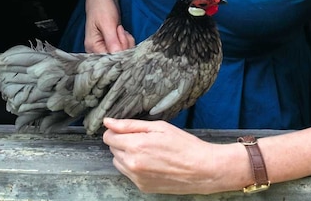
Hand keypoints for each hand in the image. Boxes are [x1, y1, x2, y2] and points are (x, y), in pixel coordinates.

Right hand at [84, 0, 134, 52]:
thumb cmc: (102, 6)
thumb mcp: (107, 23)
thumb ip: (112, 41)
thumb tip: (118, 56)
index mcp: (92, 47)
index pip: (111, 57)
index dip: (121, 47)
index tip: (119, 31)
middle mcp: (97, 50)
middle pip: (118, 57)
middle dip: (124, 43)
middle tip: (120, 28)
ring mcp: (105, 47)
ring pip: (123, 53)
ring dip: (126, 41)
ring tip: (120, 28)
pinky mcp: (112, 44)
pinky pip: (124, 48)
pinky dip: (127, 40)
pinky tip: (122, 31)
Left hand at [102, 118, 222, 194]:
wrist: (202, 169)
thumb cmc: (184, 145)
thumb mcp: (159, 127)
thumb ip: (130, 125)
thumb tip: (108, 122)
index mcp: (136, 145)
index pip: (108, 137)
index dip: (115, 131)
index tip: (124, 129)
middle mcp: (133, 163)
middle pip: (112, 149)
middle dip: (122, 142)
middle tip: (143, 139)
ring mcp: (137, 177)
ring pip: (118, 163)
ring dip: (126, 155)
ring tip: (147, 151)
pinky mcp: (142, 187)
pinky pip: (129, 174)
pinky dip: (134, 167)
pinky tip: (151, 162)